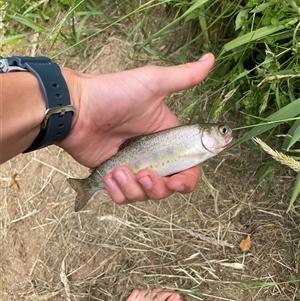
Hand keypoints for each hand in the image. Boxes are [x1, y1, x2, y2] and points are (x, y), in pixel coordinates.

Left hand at [60, 53, 214, 203]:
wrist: (77, 108)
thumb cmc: (114, 94)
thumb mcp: (152, 83)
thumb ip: (183, 77)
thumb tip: (210, 58)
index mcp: (167, 139)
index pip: (188, 168)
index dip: (186, 180)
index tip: (175, 181)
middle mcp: (153, 156)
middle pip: (167, 188)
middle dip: (156, 188)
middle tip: (142, 174)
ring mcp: (133, 168)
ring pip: (144, 195)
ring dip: (132, 189)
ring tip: (117, 171)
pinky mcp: (114, 176)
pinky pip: (123, 197)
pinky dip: (117, 193)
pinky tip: (109, 177)